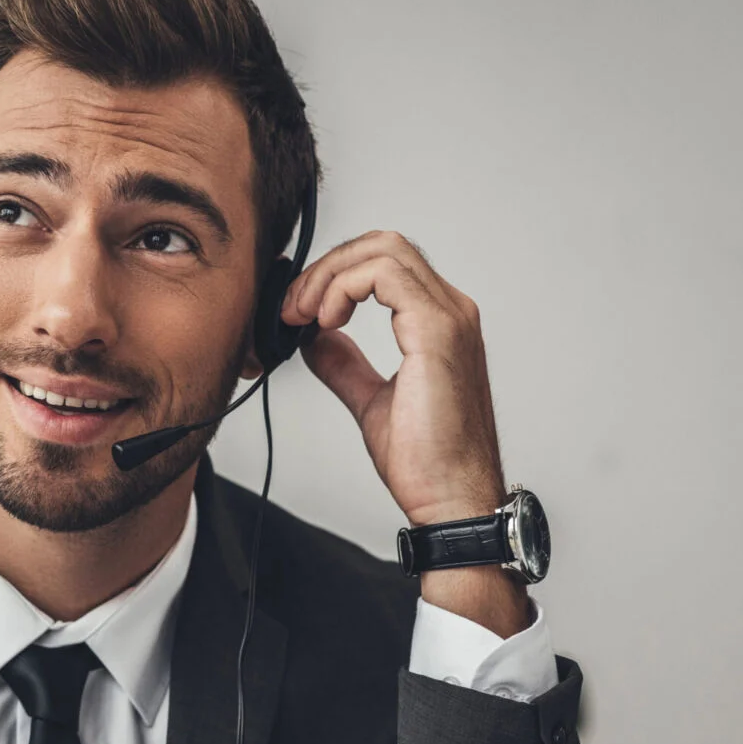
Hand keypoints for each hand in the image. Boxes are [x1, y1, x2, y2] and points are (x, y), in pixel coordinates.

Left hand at [283, 230, 529, 634]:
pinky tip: (322, 322)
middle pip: (382, 245)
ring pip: (382, 250)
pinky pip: (384, 274)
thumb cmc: (426, 462)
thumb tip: (316, 340)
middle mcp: (450, 310)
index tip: (296, 313)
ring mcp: (449, 316)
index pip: (383, 264)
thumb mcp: (370, 400)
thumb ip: (345, 365)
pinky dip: (342, 288)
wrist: (450, 498)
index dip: (333, 277)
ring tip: (302, 315)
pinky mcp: (438, 330)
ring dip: (329, 276)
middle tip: (292, 308)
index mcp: (437, 322)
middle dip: (326, 268)